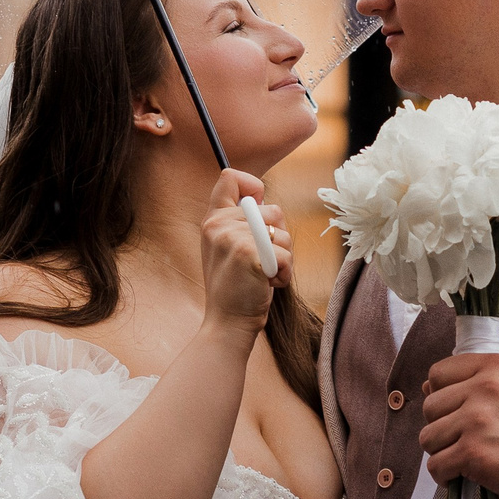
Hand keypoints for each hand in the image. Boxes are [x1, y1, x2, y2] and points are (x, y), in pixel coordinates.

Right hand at [200, 169, 291, 332]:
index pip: (230, 177)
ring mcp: (233, 237)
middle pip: (273, 208)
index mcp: (213, 219)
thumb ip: (241, 221)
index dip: (254, 186)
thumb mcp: (228, 246)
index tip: (258, 207)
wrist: (228, 322)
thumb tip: (263, 197)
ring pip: (283, 233)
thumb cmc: (237, 286)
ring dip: (284, 258)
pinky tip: (269, 284)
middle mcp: (219, 224)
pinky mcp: (249, 253)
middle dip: (279, 237)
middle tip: (264, 260)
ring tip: (265, 275)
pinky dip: (285, 273)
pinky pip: (285, 254)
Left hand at [418, 352, 498, 498]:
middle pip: (429, 407)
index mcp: (495, 366)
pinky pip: (436, 465)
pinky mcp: (474, 453)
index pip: (438, 374)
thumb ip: (475, 382)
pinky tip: (462, 475)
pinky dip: (445, 475)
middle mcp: (485, 387)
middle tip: (465, 439)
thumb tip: (428, 389)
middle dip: (442, 427)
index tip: (455, 411)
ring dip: (442, 452)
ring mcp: (477, 420)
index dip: (441, 395)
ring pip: (428, 438)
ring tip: (465, 457)